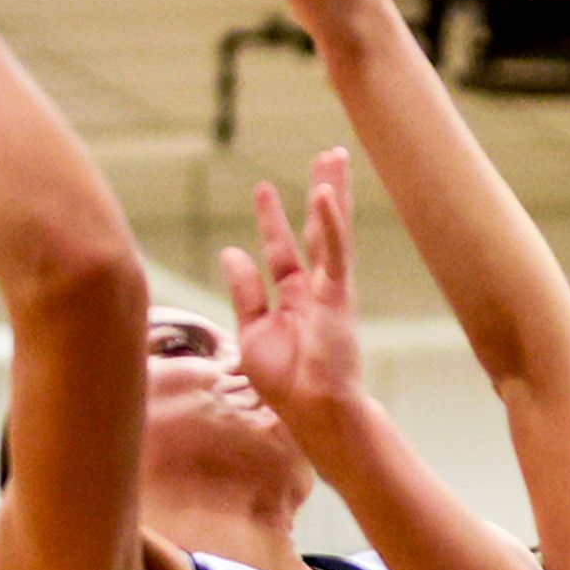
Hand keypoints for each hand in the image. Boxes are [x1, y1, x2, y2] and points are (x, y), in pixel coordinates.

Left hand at [220, 149, 365, 434]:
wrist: (313, 412)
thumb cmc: (287, 384)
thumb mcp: (253, 330)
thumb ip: (245, 290)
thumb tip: (230, 251)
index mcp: (293, 299)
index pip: (282, 249)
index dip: (272, 219)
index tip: (264, 188)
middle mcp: (314, 289)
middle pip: (316, 230)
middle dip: (320, 193)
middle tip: (327, 158)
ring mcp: (329, 290)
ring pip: (331, 232)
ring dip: (332, 193)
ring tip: (334, 157)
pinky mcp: (338, 296)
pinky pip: (335, 253)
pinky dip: (330, 223)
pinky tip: (324, 194)